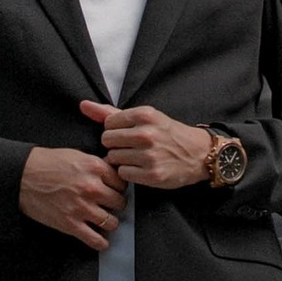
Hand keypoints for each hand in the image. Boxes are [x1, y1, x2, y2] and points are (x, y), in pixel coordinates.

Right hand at [19, 145, 122, 249]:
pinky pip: (95, 240)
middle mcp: (91, 188)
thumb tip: (112, 174)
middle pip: (119, 202)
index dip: (118, 187)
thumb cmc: (46, 163)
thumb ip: (96, 166)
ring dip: (109, 222)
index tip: (114, 191)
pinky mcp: (70, 224)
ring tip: (104, 220)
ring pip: (112, 222)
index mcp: (94, 167)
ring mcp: (82, 207)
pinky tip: (100, 240)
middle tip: (109, 205)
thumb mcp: (76, 155)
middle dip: (115, 204)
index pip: (121, 183)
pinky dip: (101, 243)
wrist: (22, 176)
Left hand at [82, 100, 216, 188]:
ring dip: (122, 160)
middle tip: (132, 147)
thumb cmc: (168, 134)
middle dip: (116, 145)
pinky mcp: (152, 175)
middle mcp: (146, 134)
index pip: (108, 123)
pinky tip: (141, 169)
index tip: (129, 134)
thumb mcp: (145, 117)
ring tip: (137, 158)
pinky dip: (129, 173)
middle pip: (108, 141)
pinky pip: (123, 174)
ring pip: (113, 158)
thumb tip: (83, 105)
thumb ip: (110, 112)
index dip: (115, 131)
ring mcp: (149, 155)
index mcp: (145, 115)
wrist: (198, 154)